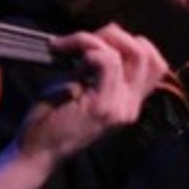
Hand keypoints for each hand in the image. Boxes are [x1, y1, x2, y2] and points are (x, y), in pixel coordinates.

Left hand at [0, 24, 167, 188]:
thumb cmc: (50, 119)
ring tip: (68, 46)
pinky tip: (66, 55)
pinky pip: (108, 62)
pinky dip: (88, 49)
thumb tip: (102, 38)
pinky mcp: (103, 107)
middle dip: (114, 35)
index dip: (126, 42)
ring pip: (131, 53)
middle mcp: (131, 106)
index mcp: (128, 102)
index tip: (93, 43)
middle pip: (148, 54)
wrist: (36, 153)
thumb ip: (95, 67)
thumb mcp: (78, 87)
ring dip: (96, 39)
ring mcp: (121, 108)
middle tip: (80, 41)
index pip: (153, 62)